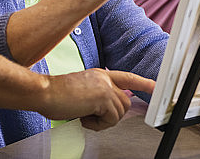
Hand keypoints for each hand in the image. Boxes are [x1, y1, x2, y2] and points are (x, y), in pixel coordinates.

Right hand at [37, 69, 155, 130]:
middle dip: (112, 116)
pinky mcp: (102, 97)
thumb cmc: (55, 95)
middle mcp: (104, 78)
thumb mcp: (81, 93)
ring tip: (84, 117)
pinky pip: (111, 119)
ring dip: (103, 121)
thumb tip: (104, 110)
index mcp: (99, 75)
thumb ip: (96, 97)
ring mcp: (105, 86)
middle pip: (124, 102)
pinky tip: (83, 118)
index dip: (142, 83)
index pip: (127, 77)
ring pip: (119, 112)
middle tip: (90, 118)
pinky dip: (98, 125)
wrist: (44, 92)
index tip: (155, 86)